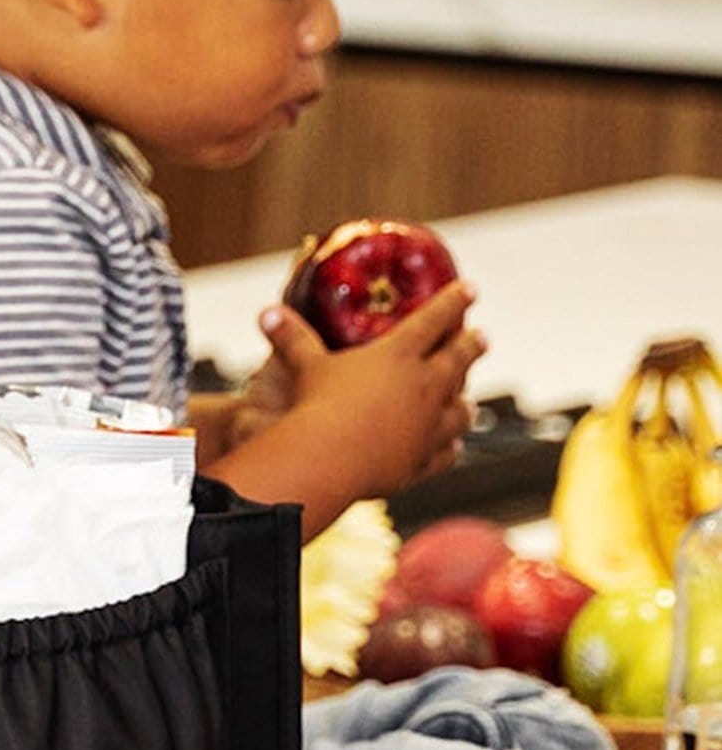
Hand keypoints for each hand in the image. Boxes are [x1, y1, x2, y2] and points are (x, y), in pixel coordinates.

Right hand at [249, 277, 485, 502]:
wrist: (328, 459)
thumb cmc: (316, 406)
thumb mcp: (304, 367)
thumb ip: (291, 338)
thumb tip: (266, 312)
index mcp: (399, 354)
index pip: (435, 319)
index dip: (454, 301)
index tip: (471, 289)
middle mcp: (425, 386)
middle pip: (459, 360)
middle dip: (472, 345)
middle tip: (482, 338)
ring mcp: (429, 426)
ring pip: (459, 410)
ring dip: (465, 402)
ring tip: (469, 400)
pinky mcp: (422, 460)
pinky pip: (445, 453)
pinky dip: (451, 448)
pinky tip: (454, 446)